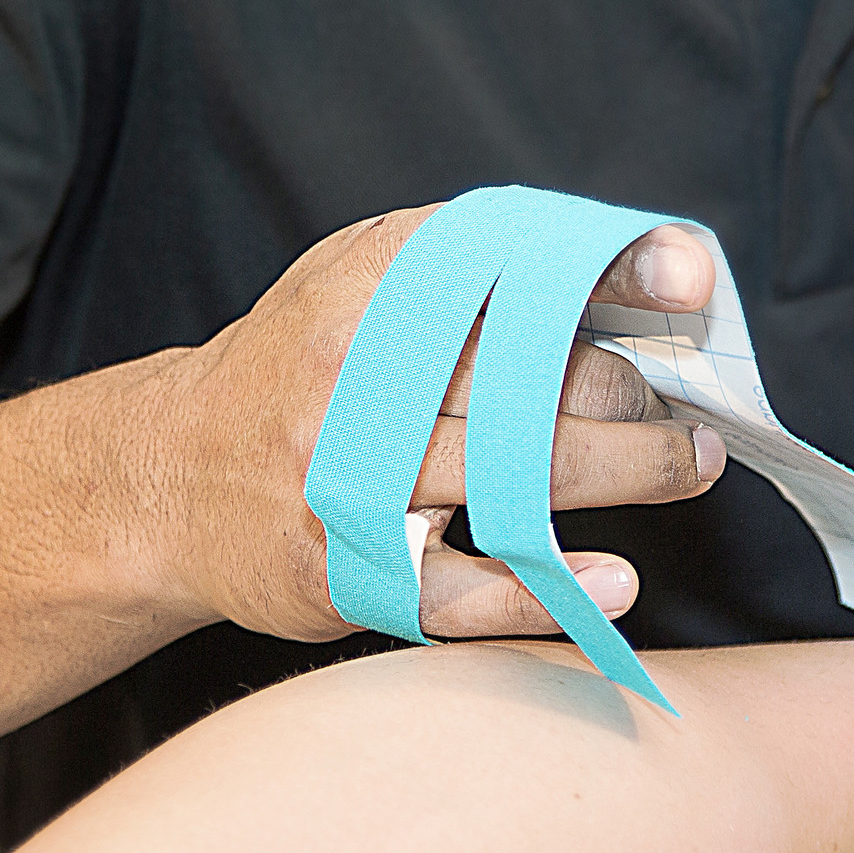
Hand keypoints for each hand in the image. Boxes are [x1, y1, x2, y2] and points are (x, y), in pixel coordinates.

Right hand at [166, 203, 727, 644]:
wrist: (163, 477)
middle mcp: (354, 373)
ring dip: (629, 473)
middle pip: (536, 376)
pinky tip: (615, 584)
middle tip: (691, 415)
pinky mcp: (343, 569)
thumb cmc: (303, 371)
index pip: (513, 261)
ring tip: (689, 467)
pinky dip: (550, 591)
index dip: (611, 268)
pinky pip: (465, 591)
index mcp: (368, 285)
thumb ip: (484, 268)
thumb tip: (649, 272)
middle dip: (636, 397)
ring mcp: (347, 476)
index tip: (690, 281)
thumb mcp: (367, 284)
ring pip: (521, 474)